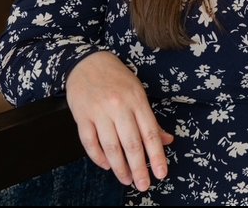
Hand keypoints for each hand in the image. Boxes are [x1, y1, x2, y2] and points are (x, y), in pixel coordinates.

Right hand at [64, 50, 174, 192]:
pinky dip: (98, 157)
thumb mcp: (138, 92)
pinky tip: (106, 165)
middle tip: (143, 185)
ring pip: (111, 146)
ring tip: (126, 179)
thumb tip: (166, 140)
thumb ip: (150, 118)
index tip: (161, 173)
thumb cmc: (116, 78)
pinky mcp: (81, 115)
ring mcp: (99, 111)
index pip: (150, 133)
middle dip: (138, 168)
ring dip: (119, 167)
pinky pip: (90, 142)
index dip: (156, 156)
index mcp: (137, 99)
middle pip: (131, 144)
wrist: (87, 61)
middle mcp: (119, 106)